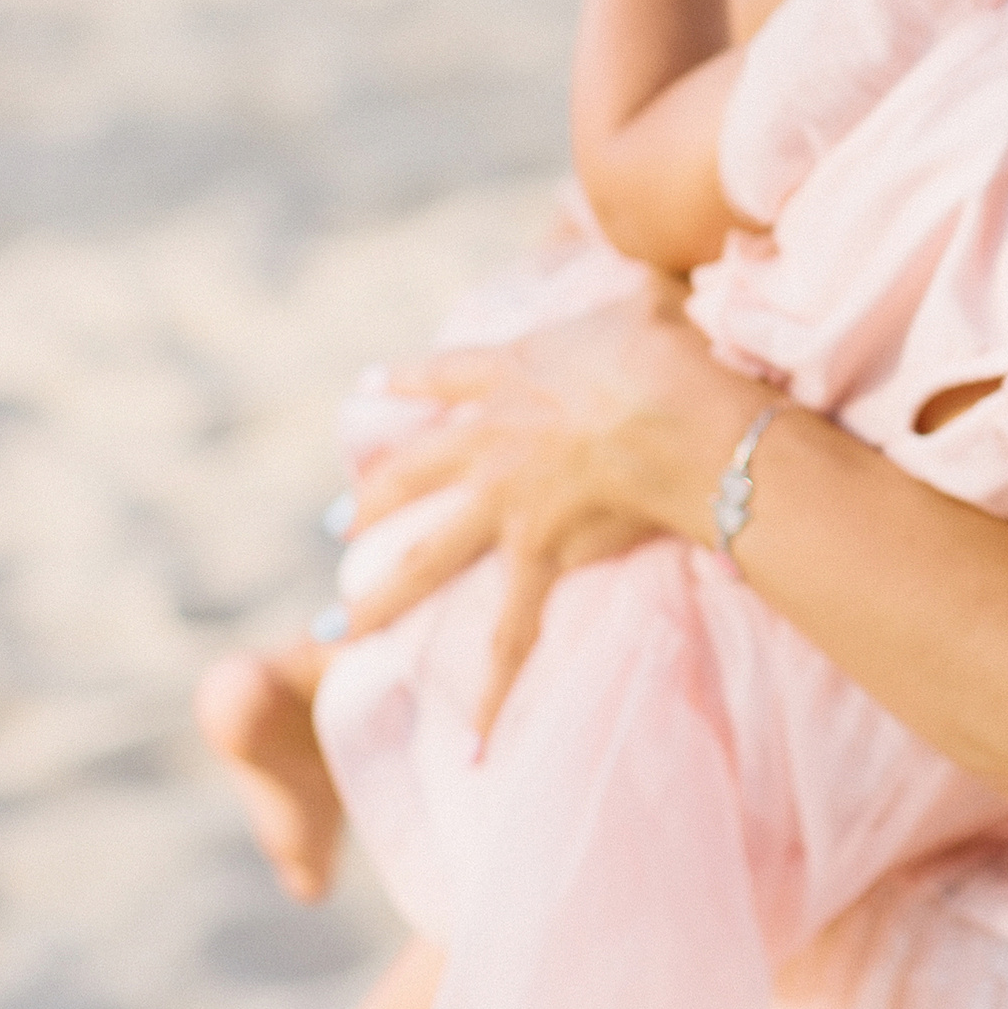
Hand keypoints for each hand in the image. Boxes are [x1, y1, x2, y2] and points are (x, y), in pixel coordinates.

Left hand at [341, 290, 769, 733]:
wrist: (675, 414)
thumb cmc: (669, 353)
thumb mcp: (643, 302)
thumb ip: (639, 291)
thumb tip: (665, 267)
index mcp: (510, 374)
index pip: (441, 376)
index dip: (403, 383)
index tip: (366, 389)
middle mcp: (490, 437)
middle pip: (410, 473)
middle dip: (369, 503)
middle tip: (332, 529)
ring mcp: (504, 501)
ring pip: (424, 556)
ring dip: (379, 599)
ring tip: (334, 631)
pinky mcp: (537, 554)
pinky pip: (509, 632)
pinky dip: (490, 690)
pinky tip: (470, 741)